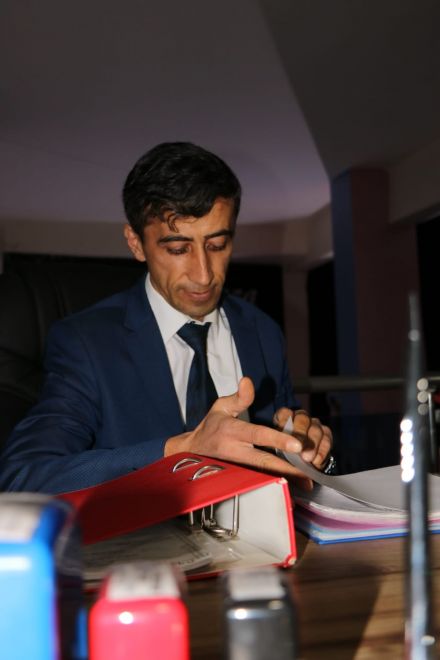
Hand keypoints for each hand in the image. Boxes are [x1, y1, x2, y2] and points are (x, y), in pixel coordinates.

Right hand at [164, 377, 313, 488]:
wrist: (191, 451)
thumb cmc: (211, 427)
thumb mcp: (221, 407)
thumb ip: (239, 397)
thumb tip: (248, 381)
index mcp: (233, 432)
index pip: (258, 435)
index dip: (278, 440)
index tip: (297, 445)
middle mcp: (235, 452)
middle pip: (264, 462)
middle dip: (287, 469)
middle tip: (308, 475)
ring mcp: (237, 468)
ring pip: (263, 475)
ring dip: (285, 480)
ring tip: (306, 483)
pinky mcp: (238, 478)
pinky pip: (260, 481)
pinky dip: (276, 484)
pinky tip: (293, 487)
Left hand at [273, 407, 332, 471]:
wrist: (302, 461)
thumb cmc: (285, 451)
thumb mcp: (278, 447)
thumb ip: (278, 444)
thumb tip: (278, 448)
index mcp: (286, 417)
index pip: (285, 413)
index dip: (284, 421)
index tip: (282, 432)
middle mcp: (301, 417)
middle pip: (303, 419)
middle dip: (301, 434)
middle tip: (298, 447)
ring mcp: (315, 424)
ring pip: (316, 430)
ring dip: (312, 445)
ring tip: (307, 459)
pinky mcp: (326, 434)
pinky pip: (326, 440)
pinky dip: (322, 452)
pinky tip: (316, 461)